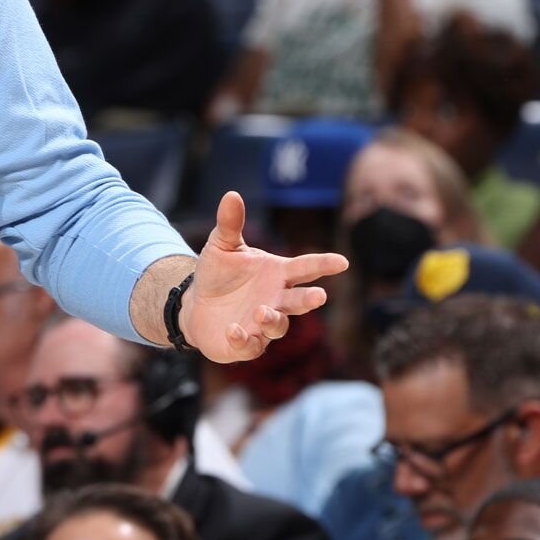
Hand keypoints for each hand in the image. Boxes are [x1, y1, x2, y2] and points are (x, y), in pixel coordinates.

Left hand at [181, 193, 347, 361]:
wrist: (196, 303)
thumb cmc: (218, 273)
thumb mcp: (221, 245)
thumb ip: (230, 224)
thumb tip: (231, 194)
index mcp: (277, 274)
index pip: (305, 268)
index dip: (323, 264)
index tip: (342, 261)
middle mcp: (276, 299)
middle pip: (299, 300)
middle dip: (309, 299)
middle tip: (319, 296)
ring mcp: (263, 324)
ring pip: (278, 326)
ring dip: (273, 320)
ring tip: (261, 312)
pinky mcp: (246, 343)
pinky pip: (250, 345)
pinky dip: (244, 339)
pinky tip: (233, 329)